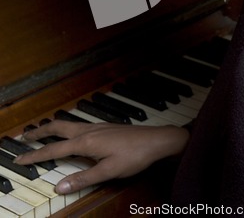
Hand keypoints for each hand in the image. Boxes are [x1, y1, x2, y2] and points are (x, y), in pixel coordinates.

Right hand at [14, 121, 188, 194]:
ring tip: (40, 132)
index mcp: (86, 142)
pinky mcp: (104, 128)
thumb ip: (83, 178)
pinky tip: (69, 134)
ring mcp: (96, 127)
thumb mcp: (109, 171)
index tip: (19, 160)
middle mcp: (88, 131)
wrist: (156, 140)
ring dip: (51, 128)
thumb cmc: (133, 156)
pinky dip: (65, 128)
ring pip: (67, 124)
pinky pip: (77, 125)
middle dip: (38, 132)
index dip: (35, 156)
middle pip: (57, 128)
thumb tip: (58, 186)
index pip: (54, 149)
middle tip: (23, 138)